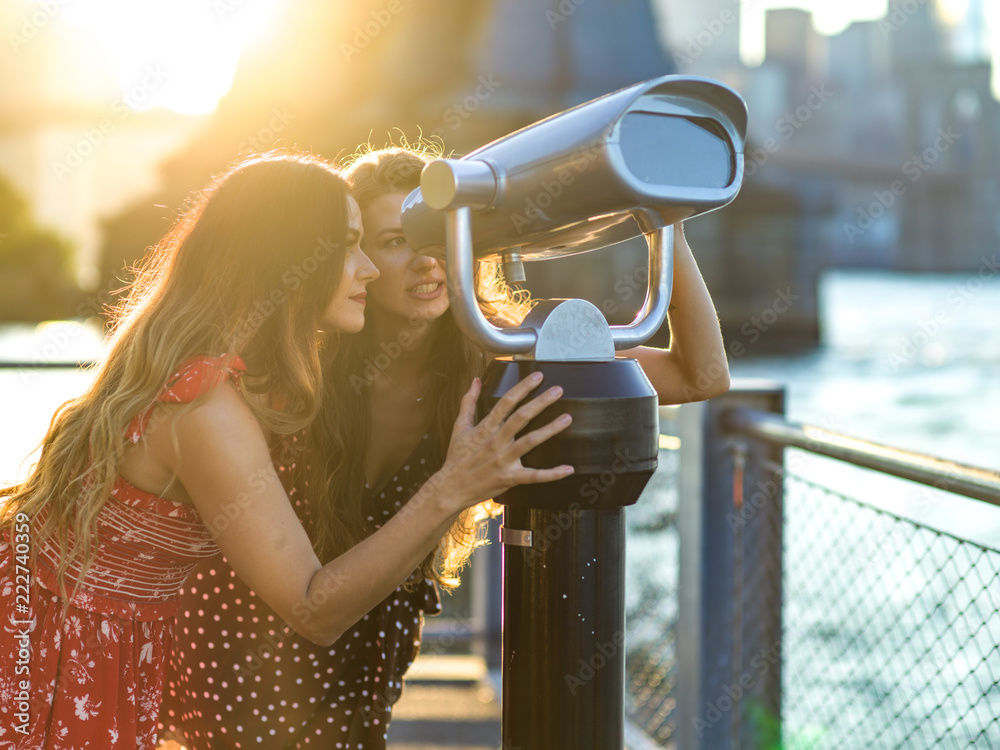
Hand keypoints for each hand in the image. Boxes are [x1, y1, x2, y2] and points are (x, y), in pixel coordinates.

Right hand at [433, 372, 573, 511]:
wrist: (451, 488)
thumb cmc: (456, 458)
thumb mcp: (459, 427)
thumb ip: (469, 402)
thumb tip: (476, 381)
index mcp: (485, 428)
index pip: (506, 402)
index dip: (523, 387)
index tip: (538, 377)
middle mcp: (496, 442)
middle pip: (521, 417)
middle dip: (541, 402)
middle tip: (558, 391)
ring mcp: (504, 460)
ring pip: (530, 442)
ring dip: (550, 430)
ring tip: (567, 418)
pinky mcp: (510, 478)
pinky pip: (534, 476)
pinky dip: (552, 474)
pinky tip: (568, 469)